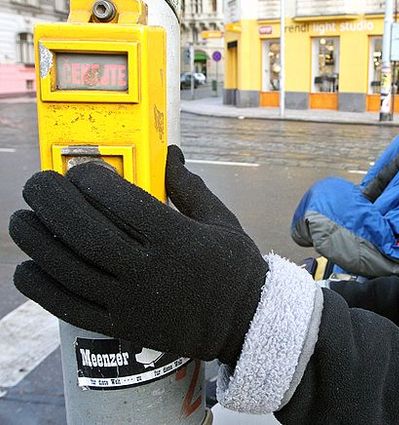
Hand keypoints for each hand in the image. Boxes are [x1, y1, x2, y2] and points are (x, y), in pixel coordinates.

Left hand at [9, 145, 267, 366]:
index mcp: (179, 240)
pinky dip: (42, 288)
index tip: (81, 171)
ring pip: (69, 269)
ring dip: (36, 241)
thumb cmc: (234, 268)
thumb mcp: (222, 221)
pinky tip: (27, 267)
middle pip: (86, 233)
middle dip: (51, 202)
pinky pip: (70, 308)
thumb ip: (189, 187)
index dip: (91, 181)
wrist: (244, 323)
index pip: (122, 203)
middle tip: (36, 184)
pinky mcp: (122, 325)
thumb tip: (168, 153)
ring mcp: (133, 302)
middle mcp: (151, 270)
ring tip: (22, 219)